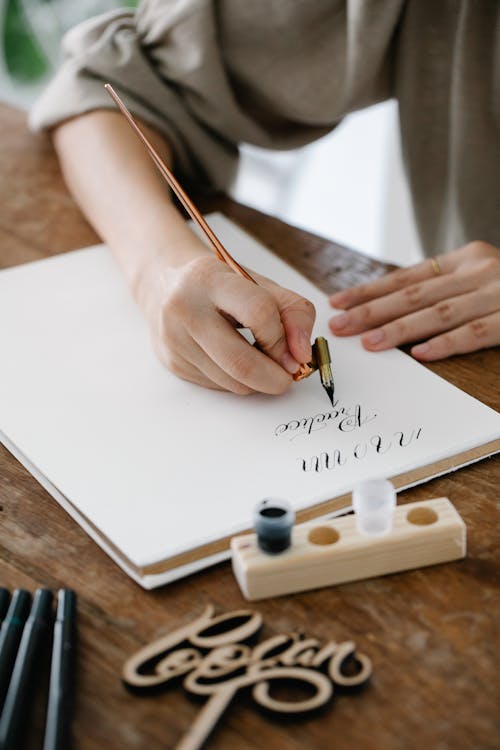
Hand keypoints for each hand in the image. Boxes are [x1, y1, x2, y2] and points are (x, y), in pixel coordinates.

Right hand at [139, 253, 315, 394]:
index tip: (295, 352)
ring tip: (262, 363)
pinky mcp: (172, 362)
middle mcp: (185, 309)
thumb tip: (302, 355)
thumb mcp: (259, 284)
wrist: (164, 284)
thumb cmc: (219, 285)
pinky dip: (237, 381)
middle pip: (240, 362)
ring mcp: (174, 339)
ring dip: (257, 382)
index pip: (258, 313)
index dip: (283, 339)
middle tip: (288, 377)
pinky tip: (234, 361)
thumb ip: (292, 312)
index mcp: (210, 279)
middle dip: (274, 378)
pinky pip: (218, 386)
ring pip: (231, 382)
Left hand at [328, 241, 499, 360]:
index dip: (370, 290)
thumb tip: (389, 307)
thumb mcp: (478, 274)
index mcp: (465, 258)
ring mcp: (499, 293)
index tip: (339, 302)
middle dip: (372, 311)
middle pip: (414, 294)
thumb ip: (443, 287)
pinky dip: (447, 344)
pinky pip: (476, 332)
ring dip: (400, 329)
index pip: (406, 276)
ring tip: (370, 343)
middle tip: (341, 326)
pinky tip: (420, 354)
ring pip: (439, 313)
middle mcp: (479, 270)